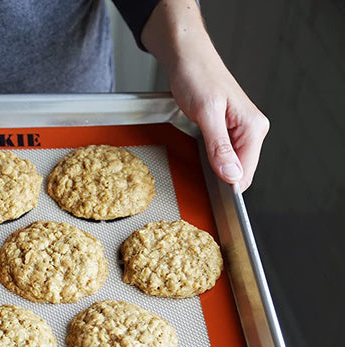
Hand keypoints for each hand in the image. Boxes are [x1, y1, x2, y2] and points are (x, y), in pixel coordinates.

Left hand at [167, 53, 268, 191]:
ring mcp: (240, 130)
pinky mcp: (227, 129)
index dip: (228, 186)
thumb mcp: (206, 114)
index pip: (246, 172)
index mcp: (253, 127)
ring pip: (231, 164)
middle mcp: (252, 130)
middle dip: (220, 178)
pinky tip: (201, 155)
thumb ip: (220, 146)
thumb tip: (232, 175)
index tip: (210, 193)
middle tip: (199, 174)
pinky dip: (212, 160)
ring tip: (199, 160)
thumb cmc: (197, 76)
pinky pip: (224, 154)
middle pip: (240, 171)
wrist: (187, 57)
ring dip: (215, 169)